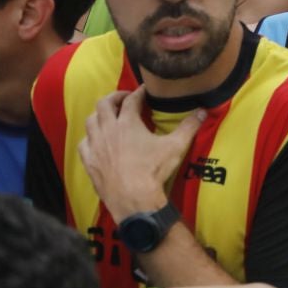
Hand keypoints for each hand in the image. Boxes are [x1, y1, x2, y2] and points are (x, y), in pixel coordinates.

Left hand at [79, 88, 202, 218]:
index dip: (139, 92)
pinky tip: (96, 141)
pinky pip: (84, 143)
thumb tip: (203, 111)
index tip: (144, 90)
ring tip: (108, 117)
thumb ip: (188, 127)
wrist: (133, 197)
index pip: (131, 100)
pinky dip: (90, 137)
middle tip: (124, 99)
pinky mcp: (89, 160)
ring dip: (99, 115)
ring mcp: (95, 145)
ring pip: (90, 121)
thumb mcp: (175, 147)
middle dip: (114, 97)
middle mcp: (108, 129)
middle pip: (104, 104)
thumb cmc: (153, 170)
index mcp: (128, 123)